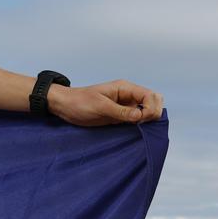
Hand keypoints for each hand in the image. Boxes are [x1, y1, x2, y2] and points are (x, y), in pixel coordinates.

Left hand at [47, 80, 163, 126]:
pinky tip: (132, 129)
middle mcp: (128, 96)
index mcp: (125, 88)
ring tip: (136, 127)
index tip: (141, 119)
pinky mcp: (119, 116)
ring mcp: (124, 106)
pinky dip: (139, 124)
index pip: (150, 96)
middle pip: (153, 102)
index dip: (151, 108)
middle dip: (152, 113)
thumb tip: (141, 115)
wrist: (64, 106)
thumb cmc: (79, 102)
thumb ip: (121, 112)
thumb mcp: (100, 107)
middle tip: (140, 123)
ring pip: (146, 111)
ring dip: (147, 119)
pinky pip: (136, 119)